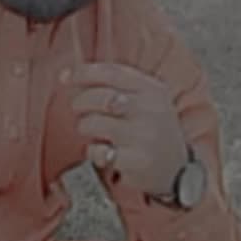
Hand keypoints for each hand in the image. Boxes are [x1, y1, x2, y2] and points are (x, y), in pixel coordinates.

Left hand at [64, 62, 187, 194]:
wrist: (176, 168)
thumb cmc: (150, 128)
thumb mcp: (143, 99)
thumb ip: (112, 84)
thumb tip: (66, 74)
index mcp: (152, 89)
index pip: (112, 72)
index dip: (83, 72)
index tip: (64, 77)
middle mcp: (150, 110)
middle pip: (101, 97)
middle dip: (80, 102)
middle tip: (79, 108)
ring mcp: (145, 136)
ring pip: (95, 123)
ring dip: (84, 127)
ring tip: (93, 132)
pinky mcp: (137, 161)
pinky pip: (99, 152)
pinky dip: (93, 152)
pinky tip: (103, 152)